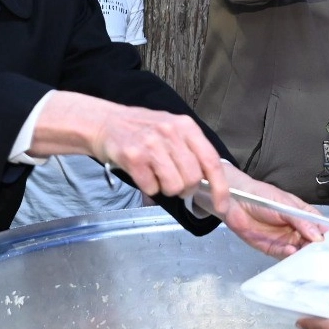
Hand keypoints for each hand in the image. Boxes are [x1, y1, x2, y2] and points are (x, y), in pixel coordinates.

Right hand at [94, 106, 225, 199]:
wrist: (105, 122)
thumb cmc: (142, 129)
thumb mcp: (173, 130)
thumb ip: (192, 150)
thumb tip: (211, 181)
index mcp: (186, 127)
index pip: (211, 161)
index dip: (220, 188)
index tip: (222, 205)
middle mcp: (170, 132)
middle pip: (192, 178)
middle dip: (186, 188)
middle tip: (174, 182)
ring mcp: (151, 144)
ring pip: (173, 186)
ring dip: (167, 189)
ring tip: (157, 176)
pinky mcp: (133, 157)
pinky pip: (152, 188)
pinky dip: (149, 188)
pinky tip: (142, 174)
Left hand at [216, 169, 325, 257]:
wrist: (234, 201)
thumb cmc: (261, 196)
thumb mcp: (284, 205)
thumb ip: (301, 221)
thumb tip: (318, 236)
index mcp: (304, 215)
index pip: (321, 227)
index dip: (328, 236)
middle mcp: (297, 229)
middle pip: (312, 243)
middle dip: (317, 249)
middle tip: (322, 255)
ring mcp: (286, 240)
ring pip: (300, 251)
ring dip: (304, 255)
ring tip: (307, 256)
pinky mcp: (272, 248)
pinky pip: (284, 255)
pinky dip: (289, 255)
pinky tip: (291, 252)